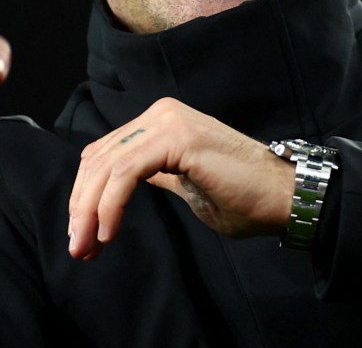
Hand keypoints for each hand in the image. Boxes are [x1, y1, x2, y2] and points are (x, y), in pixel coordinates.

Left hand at [67, 97, 294, 259]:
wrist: (283, 196)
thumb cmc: (242, 197)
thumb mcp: (184, 185)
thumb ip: (153, 175)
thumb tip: (116, 185)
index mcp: (160, 122)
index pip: (104, 154)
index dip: (85, 196)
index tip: (83, 237)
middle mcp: (160, 114)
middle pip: (98, 159)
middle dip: (81, 206)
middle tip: (78, 248)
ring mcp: (168, 121)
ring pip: (107, 166)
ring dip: (90, 210)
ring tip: (88, 246)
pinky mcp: (177, 137)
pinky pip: (126, 172)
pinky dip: (111, 204)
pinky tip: (109, 232)